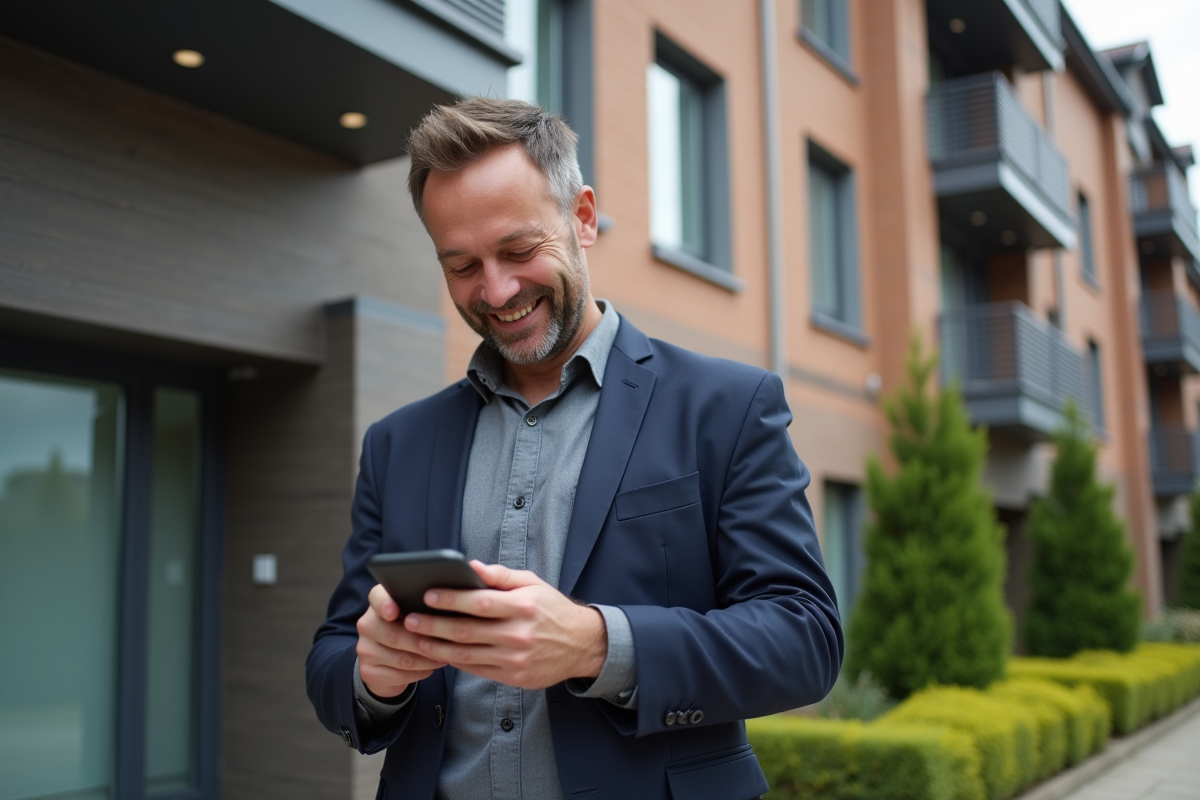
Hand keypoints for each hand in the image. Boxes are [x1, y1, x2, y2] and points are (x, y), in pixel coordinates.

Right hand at [356, 584, 447, 697]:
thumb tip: (449, 606)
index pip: (377, 597)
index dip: (385, 604)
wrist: (387, 662)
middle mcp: (366, 624)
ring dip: (427, 660)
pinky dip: (420, 672)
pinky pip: (399, 675)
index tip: (394, 612)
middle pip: (395, 634)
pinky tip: (430, 668)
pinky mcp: (368, 672)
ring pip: (401, 658)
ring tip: (444, 657)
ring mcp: (364, 649)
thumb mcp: (413, 613)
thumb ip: (422, 606)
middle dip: (424, 642)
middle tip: (447, 644)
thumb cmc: (408, 629)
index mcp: (377, 603)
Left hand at [403, 561, 607, 689]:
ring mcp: (515, 660)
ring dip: (437, 647)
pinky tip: (441, 652)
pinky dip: (456, 661)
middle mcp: (518, 635)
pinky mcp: (514, 677)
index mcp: (523, 607)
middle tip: (409, 620)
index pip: (479, 602)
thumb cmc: (551, 609)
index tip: (427, 594)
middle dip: (433, 625)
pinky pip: (477, 669)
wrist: (581, 645)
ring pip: (466, 655)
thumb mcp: (533, 584)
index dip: (450, 599)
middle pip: (466, 631)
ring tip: (416, 639)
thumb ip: (500, 576)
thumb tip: (470, 567)